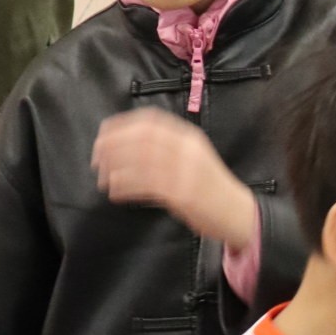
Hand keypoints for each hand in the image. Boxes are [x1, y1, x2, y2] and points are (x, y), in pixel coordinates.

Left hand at [93, 115, 255, 249]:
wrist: (239, 213)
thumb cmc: (210, 189)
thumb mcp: (193, 159)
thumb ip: (166, 150)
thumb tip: (125, 146)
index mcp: (189, 137)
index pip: (151, 120)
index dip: (122, 124)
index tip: (103, 133)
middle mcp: (188, 149)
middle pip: (142, 138)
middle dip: (113, 145)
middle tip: (96, 158)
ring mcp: (187, 170)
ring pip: (141, 160)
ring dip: (116, 168)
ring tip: (103, 178)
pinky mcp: (184, 193)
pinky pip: (146, 184)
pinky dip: (126, 186)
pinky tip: (115, 191)